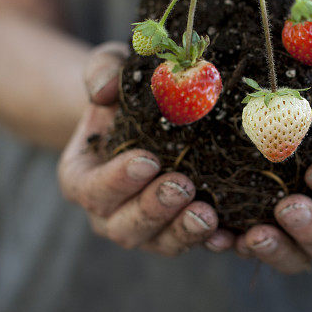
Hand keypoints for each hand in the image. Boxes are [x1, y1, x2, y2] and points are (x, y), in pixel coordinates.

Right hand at [58, 42, 234, 254]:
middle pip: (124, 225)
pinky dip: (210, 243)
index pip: (92, 188)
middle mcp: (108, 212)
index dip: (117, 180)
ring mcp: (145, 227)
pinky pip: (192, 244)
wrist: (154, 111)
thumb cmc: (127, 89)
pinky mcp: (178, 231)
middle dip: (153, 209)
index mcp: (82, 177)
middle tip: (182, 186)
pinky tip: (229, 236)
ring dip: (182, 232)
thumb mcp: (112, 67)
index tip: (147, 160)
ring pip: (159, 241)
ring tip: (207, 214)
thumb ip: (102, 71)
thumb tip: (103, 91)